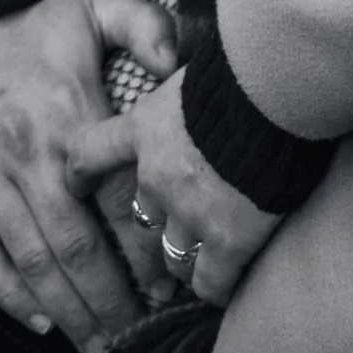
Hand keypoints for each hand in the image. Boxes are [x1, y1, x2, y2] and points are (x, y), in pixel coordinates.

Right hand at [0, 0, 177, 352]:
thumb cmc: (29, 12)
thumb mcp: (93, 3)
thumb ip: (145, 27)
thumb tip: (180, 64)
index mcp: (66, 115)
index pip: (114, 204)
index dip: (143, 251)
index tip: (166, 282)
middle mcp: (23, 153)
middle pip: (74, 250)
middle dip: (109, 301)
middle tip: (134, 332)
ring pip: (29, 263)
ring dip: (66, 310)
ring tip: (95, 340)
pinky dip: (9, 294)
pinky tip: (39, 316)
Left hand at [68, 68, 282, 311]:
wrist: (276, 92)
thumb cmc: (240, 65)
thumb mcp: (191, 64)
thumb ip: (178, 88)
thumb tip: (175, 73)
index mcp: (145, 128)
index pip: (92, 152)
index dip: (81, 173)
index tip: (76, 185)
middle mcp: (158, 176)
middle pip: (140, 217)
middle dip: (153, 229)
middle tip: (169, 237)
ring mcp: (191, 214)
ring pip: (172, 256)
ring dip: (183, 261)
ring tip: (198, 265)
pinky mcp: (227, 242)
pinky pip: (211, 283)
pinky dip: (216, 288)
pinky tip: (226, 285)